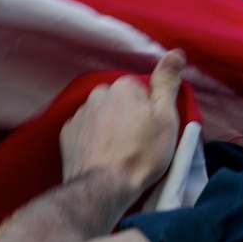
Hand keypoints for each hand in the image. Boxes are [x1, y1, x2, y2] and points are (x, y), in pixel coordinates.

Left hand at [60, 49, 186, 196]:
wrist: (104, 188)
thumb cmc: (142, 154)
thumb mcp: (166, 117)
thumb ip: (167, 82)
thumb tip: (175, 53)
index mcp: (124, 87)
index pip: (143, 91)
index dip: (151, 111)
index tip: (154, 131)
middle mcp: (98, 94)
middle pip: (121, 101)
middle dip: (129, 117)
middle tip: (139, 143)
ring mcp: (80, 115)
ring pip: (102, 115)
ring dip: (111, 128)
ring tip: (121, 153)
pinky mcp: (67, 136)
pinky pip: (85, 131)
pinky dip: (94, 140)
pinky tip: (103, 156)